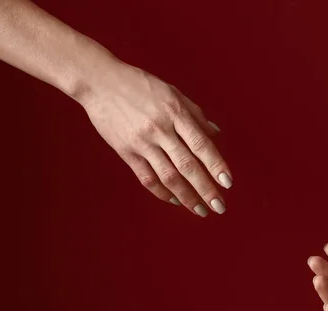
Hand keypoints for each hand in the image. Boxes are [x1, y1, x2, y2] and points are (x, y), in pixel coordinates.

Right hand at [79, 60, 231, 216]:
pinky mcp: (126, 152)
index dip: (216, 165)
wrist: (100, 83)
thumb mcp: (172, 93)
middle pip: (187, 166)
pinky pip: (147, 178)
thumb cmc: (139, 85)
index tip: (227, 183)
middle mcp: (160, 129)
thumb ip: (195, 114)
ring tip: (200, 210)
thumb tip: (215, 134)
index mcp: (175, 112)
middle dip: (205, 189)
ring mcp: (142, 143)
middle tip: (219, 207)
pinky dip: (162, 192)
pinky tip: (175, 200)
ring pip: (168, 176)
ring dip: (186, 197)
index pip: (201, 144)